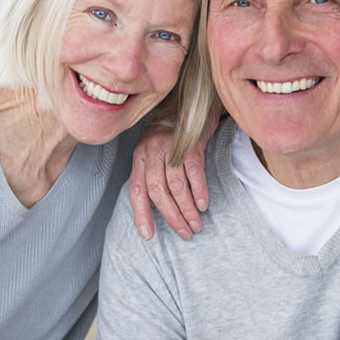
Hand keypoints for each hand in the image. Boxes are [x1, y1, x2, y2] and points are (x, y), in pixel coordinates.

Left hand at [129, 124, 208, 239]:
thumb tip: (154, 207)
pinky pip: (193, 172)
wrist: (192, 105)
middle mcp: (152, 151)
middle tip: (184, 232)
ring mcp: (171, 146)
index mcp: (140, 156)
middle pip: (157, 191)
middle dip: (171, 216)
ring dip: (186, 209)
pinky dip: (198, 191)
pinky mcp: (191, 144)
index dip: (141, 214)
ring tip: (195, 224)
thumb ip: (151, 174)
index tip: (148, 234)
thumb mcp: (155, 151)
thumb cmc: (172, 133)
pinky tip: (202, 205)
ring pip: (175, 185)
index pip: (137, 190)